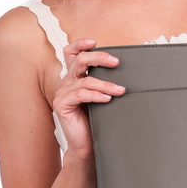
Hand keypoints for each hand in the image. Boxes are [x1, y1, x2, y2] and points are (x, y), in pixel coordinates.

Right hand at [51, 39, 126, 157]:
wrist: (86, 145)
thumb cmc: (96, 121)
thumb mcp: (101, 97)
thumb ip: (105, 82)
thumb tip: (125, 70)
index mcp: (74, 77)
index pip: (71, 53)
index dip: (80, 44)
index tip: (95, 42)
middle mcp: (66, 82)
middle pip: (80, 60)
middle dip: (99, 58)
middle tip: (116, 62)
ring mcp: (62, 93)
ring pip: (85, 80)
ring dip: (105, 84)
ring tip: (120, 90)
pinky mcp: (61, 105)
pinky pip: (81, 94)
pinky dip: (96, 95)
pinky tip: (107, 99)